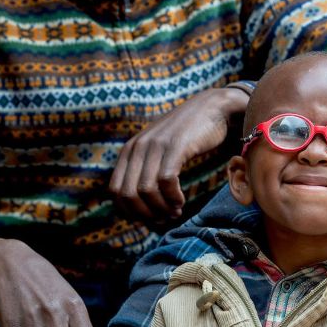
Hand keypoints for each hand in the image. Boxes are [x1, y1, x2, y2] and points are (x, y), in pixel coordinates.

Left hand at [110, 86, 248, 221]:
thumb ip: (145, 168)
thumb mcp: (158, 149)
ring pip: (146, 191)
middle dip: (145, 214)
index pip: (114, 191)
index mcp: (130, 150)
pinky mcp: (176, 146)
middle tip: (163, 219)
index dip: (129, 211)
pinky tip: (181, 201)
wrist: (212, 108)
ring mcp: (156, 145)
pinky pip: (166, 180)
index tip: (149, 218)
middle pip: (128, 195)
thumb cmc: (187, 135)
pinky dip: (173, 198)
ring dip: (160, 209)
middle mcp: (138, 146)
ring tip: (174, 211)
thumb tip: (140, 205)